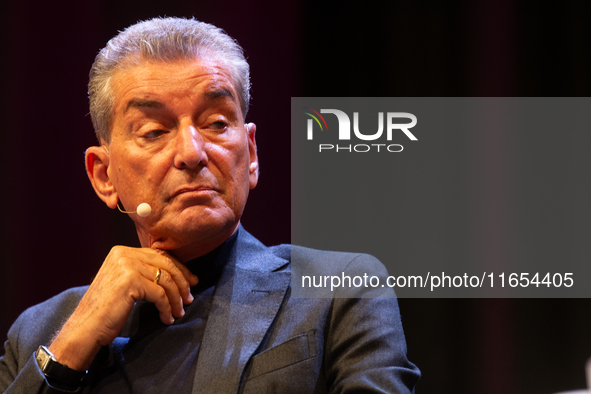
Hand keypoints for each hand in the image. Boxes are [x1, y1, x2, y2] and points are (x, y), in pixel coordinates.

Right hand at [48, 246, 198, 370]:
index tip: (191, 281)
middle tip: (190, 298)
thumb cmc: (105, 310)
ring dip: (176, 298)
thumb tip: (174, 273)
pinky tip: (167, 318)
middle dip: (183, 281)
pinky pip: (159, 294)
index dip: (179, 268)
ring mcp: (126, 266)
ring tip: (179, 311)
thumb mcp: (124, 282)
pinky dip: (167, 307)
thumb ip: (142, 271)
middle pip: (166, 264)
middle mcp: (124, 254)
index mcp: (121, 251)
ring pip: (166, 280)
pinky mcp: (130, 282)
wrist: (85, 328)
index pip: (159, 255)